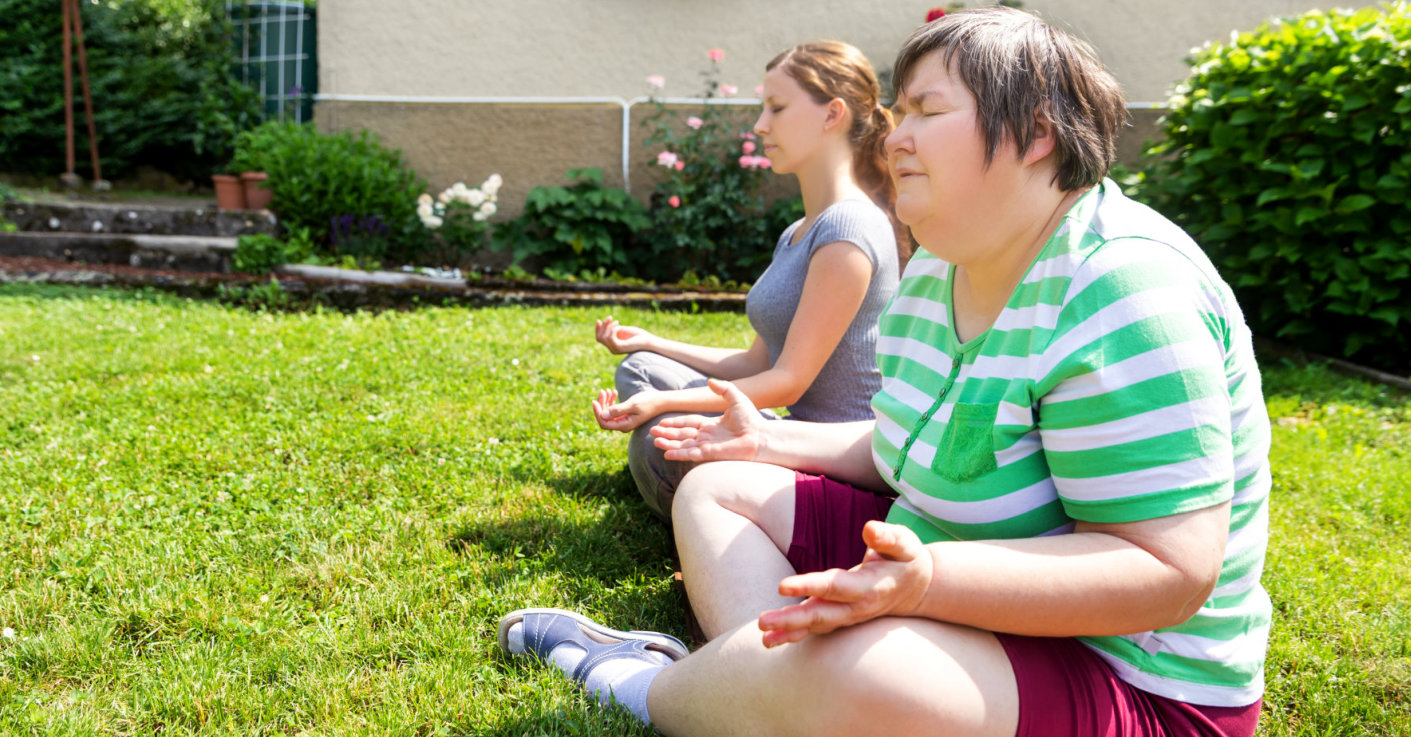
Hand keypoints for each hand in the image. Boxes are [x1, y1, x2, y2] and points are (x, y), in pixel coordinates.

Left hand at [591, 388, 653, 432]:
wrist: (661, 401)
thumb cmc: (648, 402)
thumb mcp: (633, 405)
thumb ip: (618, 410)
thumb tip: (603, 415)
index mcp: (624, 425)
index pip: (604, 423)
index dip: (597, 413)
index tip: (595, 401)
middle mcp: (623, 425)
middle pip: (604, 417)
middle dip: (602, 404)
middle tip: (603, 391)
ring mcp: (624, 420)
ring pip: (608, 412)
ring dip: (606, 401)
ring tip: (608, 390)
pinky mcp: (625, 414)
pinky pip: (614, 409)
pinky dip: (612, 401)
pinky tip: (614, 392)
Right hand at [594, 316, 652, 354]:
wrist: (647, 341)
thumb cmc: (637, 335)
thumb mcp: (622, 329)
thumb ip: (613, 328)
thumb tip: (602, 323)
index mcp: (613, 345)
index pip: (599, 338)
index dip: (597, 329)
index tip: (598, 320)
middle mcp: (612, 349)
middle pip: (599, 337)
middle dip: (603, 326)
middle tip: (610, 317)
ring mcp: (615, 349)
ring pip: (603, 337)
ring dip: (609, 327)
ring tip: (617, 321)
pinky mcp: (619, 348)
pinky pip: (610, 338)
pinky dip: (613, 330)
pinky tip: (619, 326)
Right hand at [649, 379, 763, 462]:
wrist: (761, 436)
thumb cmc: (752, 419)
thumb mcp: (736, 398)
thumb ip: (723, 388)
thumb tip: (710, 380)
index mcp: (711, 424)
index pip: (688, 423)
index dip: (675, 423)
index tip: (662, 422)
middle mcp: (707, 436)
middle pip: (682, 435)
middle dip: (667, 434)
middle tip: (652, 432)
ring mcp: (707, 446)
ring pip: (683, 445)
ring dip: (669, 444)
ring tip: (654, 441)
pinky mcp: (710, 454)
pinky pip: (690, 454)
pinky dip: (678, 454)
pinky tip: (666, 454)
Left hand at [756, 521, 933, 647]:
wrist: (917, 588)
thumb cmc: (906, 559)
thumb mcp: (905, 543)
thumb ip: (888, 537)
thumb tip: (869, 529)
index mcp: (870, 586)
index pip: (835, 586)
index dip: (809, 586)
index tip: (782, 586)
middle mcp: (856, 606)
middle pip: (820, 614)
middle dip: (791, 620)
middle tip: (762, 622)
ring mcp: (848, 615)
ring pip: (816, 625)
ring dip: (788, 631)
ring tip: (763, 636)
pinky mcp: (841, 618)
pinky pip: (816, 628)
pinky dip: (794, 635)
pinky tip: (771, 639)